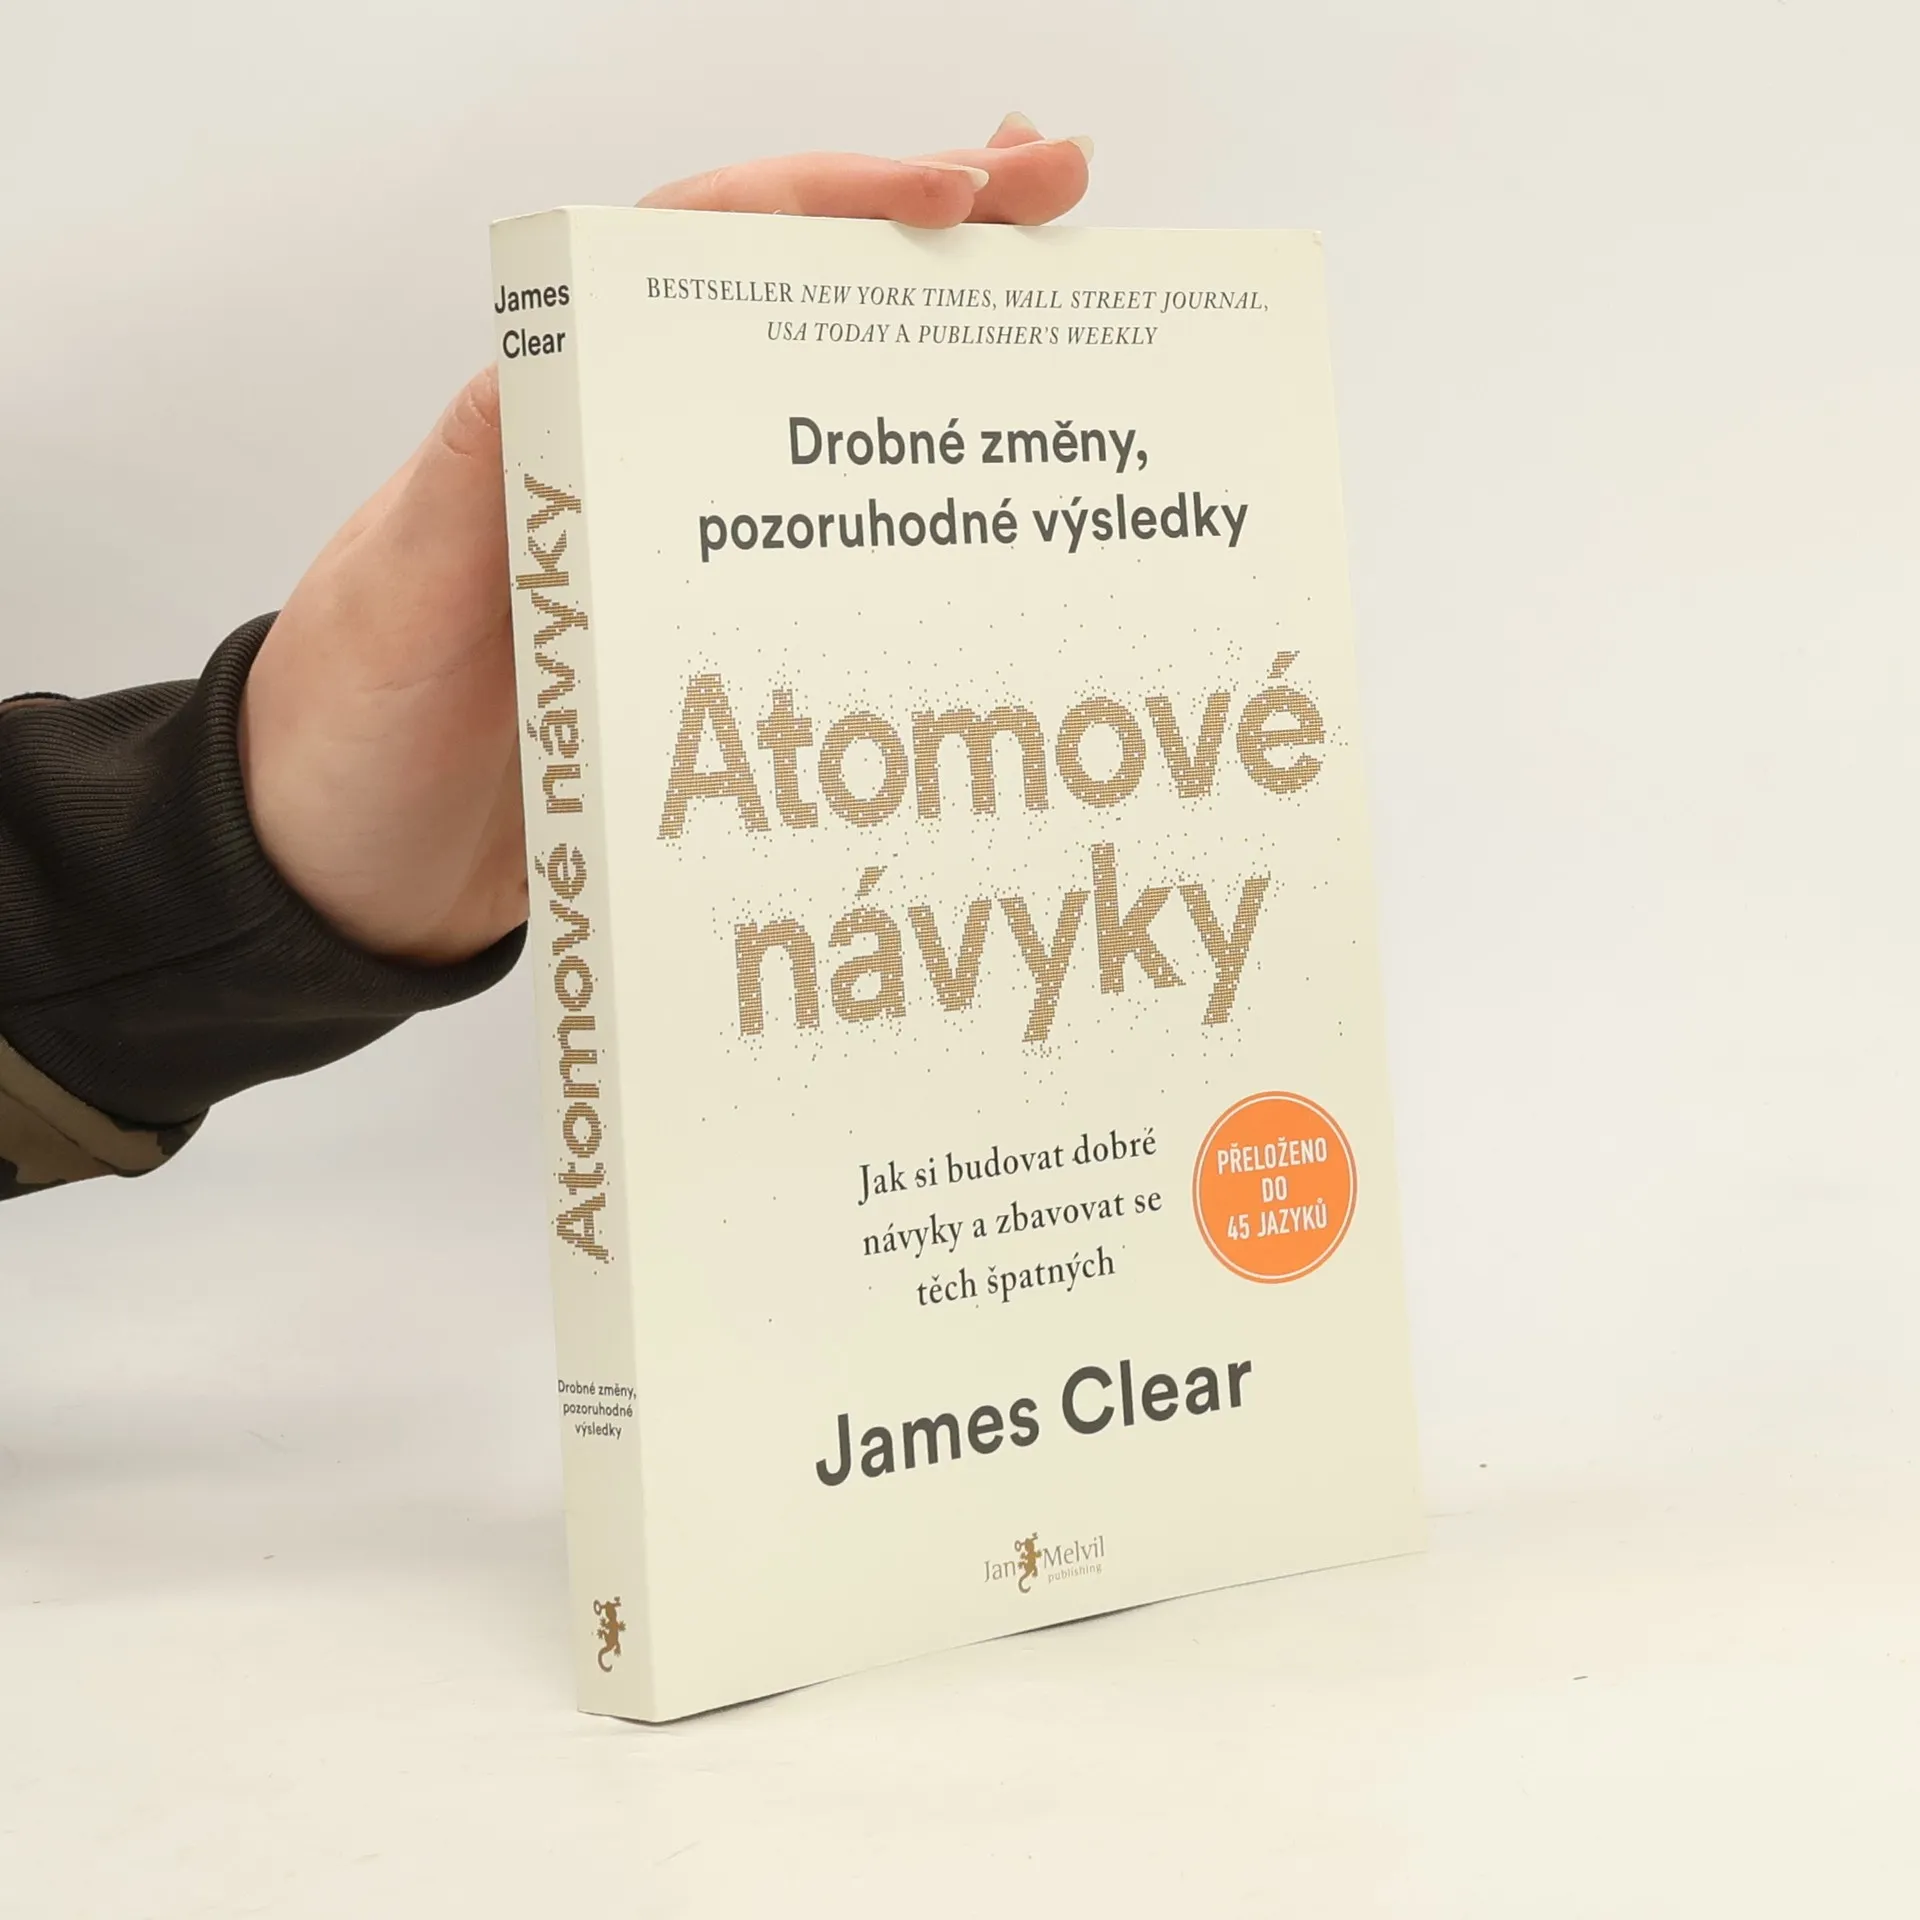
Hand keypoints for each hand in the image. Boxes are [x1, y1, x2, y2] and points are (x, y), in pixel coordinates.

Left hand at [239, 116, 1092, 965]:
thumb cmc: (344, 738)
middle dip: (924, 237)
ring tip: (1061, 308)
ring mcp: (674, 547)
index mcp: (546, 416)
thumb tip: (541, 360)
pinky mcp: (701, 638)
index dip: (828, 204)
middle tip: (1058, 190)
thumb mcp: (399, 607)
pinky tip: (993, 520)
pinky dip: (910, 520)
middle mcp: (624, 457)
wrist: (336, 879)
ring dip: (937, 360)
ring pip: (823, 420)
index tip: (953, 192)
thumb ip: (470, 491)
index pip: (699, 255)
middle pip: (788, 309)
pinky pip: (824, 555)